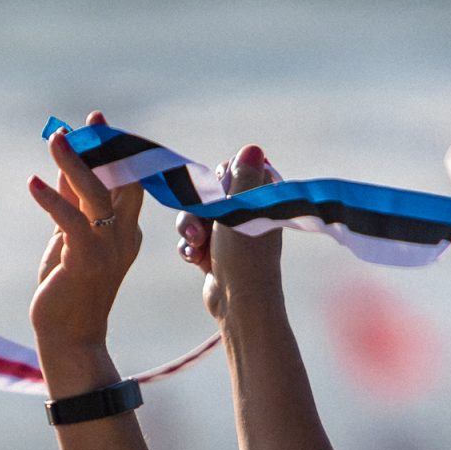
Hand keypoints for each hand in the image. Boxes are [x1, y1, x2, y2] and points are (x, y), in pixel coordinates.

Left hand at [29, 117, 144, 367]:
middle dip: (107, 146)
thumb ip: (71, 205)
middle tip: (91, 119)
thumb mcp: (70, 239)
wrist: (69, 337)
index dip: (113, 150)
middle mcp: (125, 236)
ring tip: (55, 138)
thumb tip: (64, 168)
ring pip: (97, 193)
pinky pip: (72, 221)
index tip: (97, 124)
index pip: (127, 181)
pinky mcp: (87, 260)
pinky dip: (52, 199)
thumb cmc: (68, 289)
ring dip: (75, 162)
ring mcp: (109, 248)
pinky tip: (33, 183)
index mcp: (126, 231)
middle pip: (123, 180)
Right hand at [178, 144, 283, 326]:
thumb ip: (242, 177)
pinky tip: (195, 260)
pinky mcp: (214, 252)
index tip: (218, 195)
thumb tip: (253, 147)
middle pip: (207, 192)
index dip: (218, 181)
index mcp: (260, 197)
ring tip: (196, 246)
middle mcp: (246, 212)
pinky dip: (190, 248)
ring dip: (190, 229)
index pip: (233, 168)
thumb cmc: (244, 254)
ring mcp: (229, 234)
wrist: (237, 302)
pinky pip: (192, 239)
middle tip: (202, 227)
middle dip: (197, 209)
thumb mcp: (240, 209)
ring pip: (195, 215)